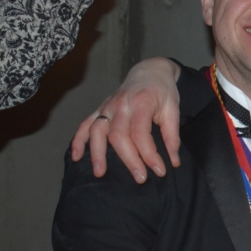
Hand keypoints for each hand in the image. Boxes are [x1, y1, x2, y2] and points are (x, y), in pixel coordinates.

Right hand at [71, 58, 181, 182]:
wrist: (149, 71)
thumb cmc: (163, 91)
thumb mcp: (173, 109)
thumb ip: (173, 136)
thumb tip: (174, 162)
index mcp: (141, 103)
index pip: (141, 134)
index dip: (150, 155)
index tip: (159, 171)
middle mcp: (120, 104)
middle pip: (118, 136)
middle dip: (129, 160)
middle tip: (140, 179)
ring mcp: (107, 106)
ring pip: (97, 131)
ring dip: (97, 153)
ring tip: (100, 173)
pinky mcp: (100, 109)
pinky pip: (85, 124)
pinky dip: (78, 140)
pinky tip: (76, 157)